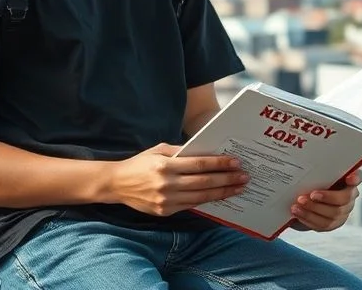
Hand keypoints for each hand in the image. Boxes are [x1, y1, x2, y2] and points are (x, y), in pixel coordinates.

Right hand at [105, 143, 249, 216]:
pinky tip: (219, 197)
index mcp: (165, 165)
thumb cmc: (140, 163)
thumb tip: (206, 153)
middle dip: (226, 179)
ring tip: (237, 188)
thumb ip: (181, 152)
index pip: (199, 165)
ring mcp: (166, 200)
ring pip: (200, 197)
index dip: (219, 164)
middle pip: (204, 182)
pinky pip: (191, 206)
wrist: (117, 184)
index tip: (235, 162)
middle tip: (244, 177)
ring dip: (222, 193)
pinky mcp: (165, 212)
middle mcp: (166, 184)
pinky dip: (207, 202)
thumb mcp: (158, 150)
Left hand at [291, 169, 361, 231]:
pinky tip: (298, 213)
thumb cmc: (313, 180)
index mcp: (349, 179)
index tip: (348, 178)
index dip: (355, 178)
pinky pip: (323, 224)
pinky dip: (308, 219)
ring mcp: (343, 212)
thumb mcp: (317, 172)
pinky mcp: (333, 224)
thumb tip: (305, 156)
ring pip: (332, 215)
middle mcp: (350, 196)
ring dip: (312, 210)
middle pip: (344, 199)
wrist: (307, 199)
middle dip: (326, 198)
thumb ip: (319, 168)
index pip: (358, 176)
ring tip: (297, 205)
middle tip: (310, 195)